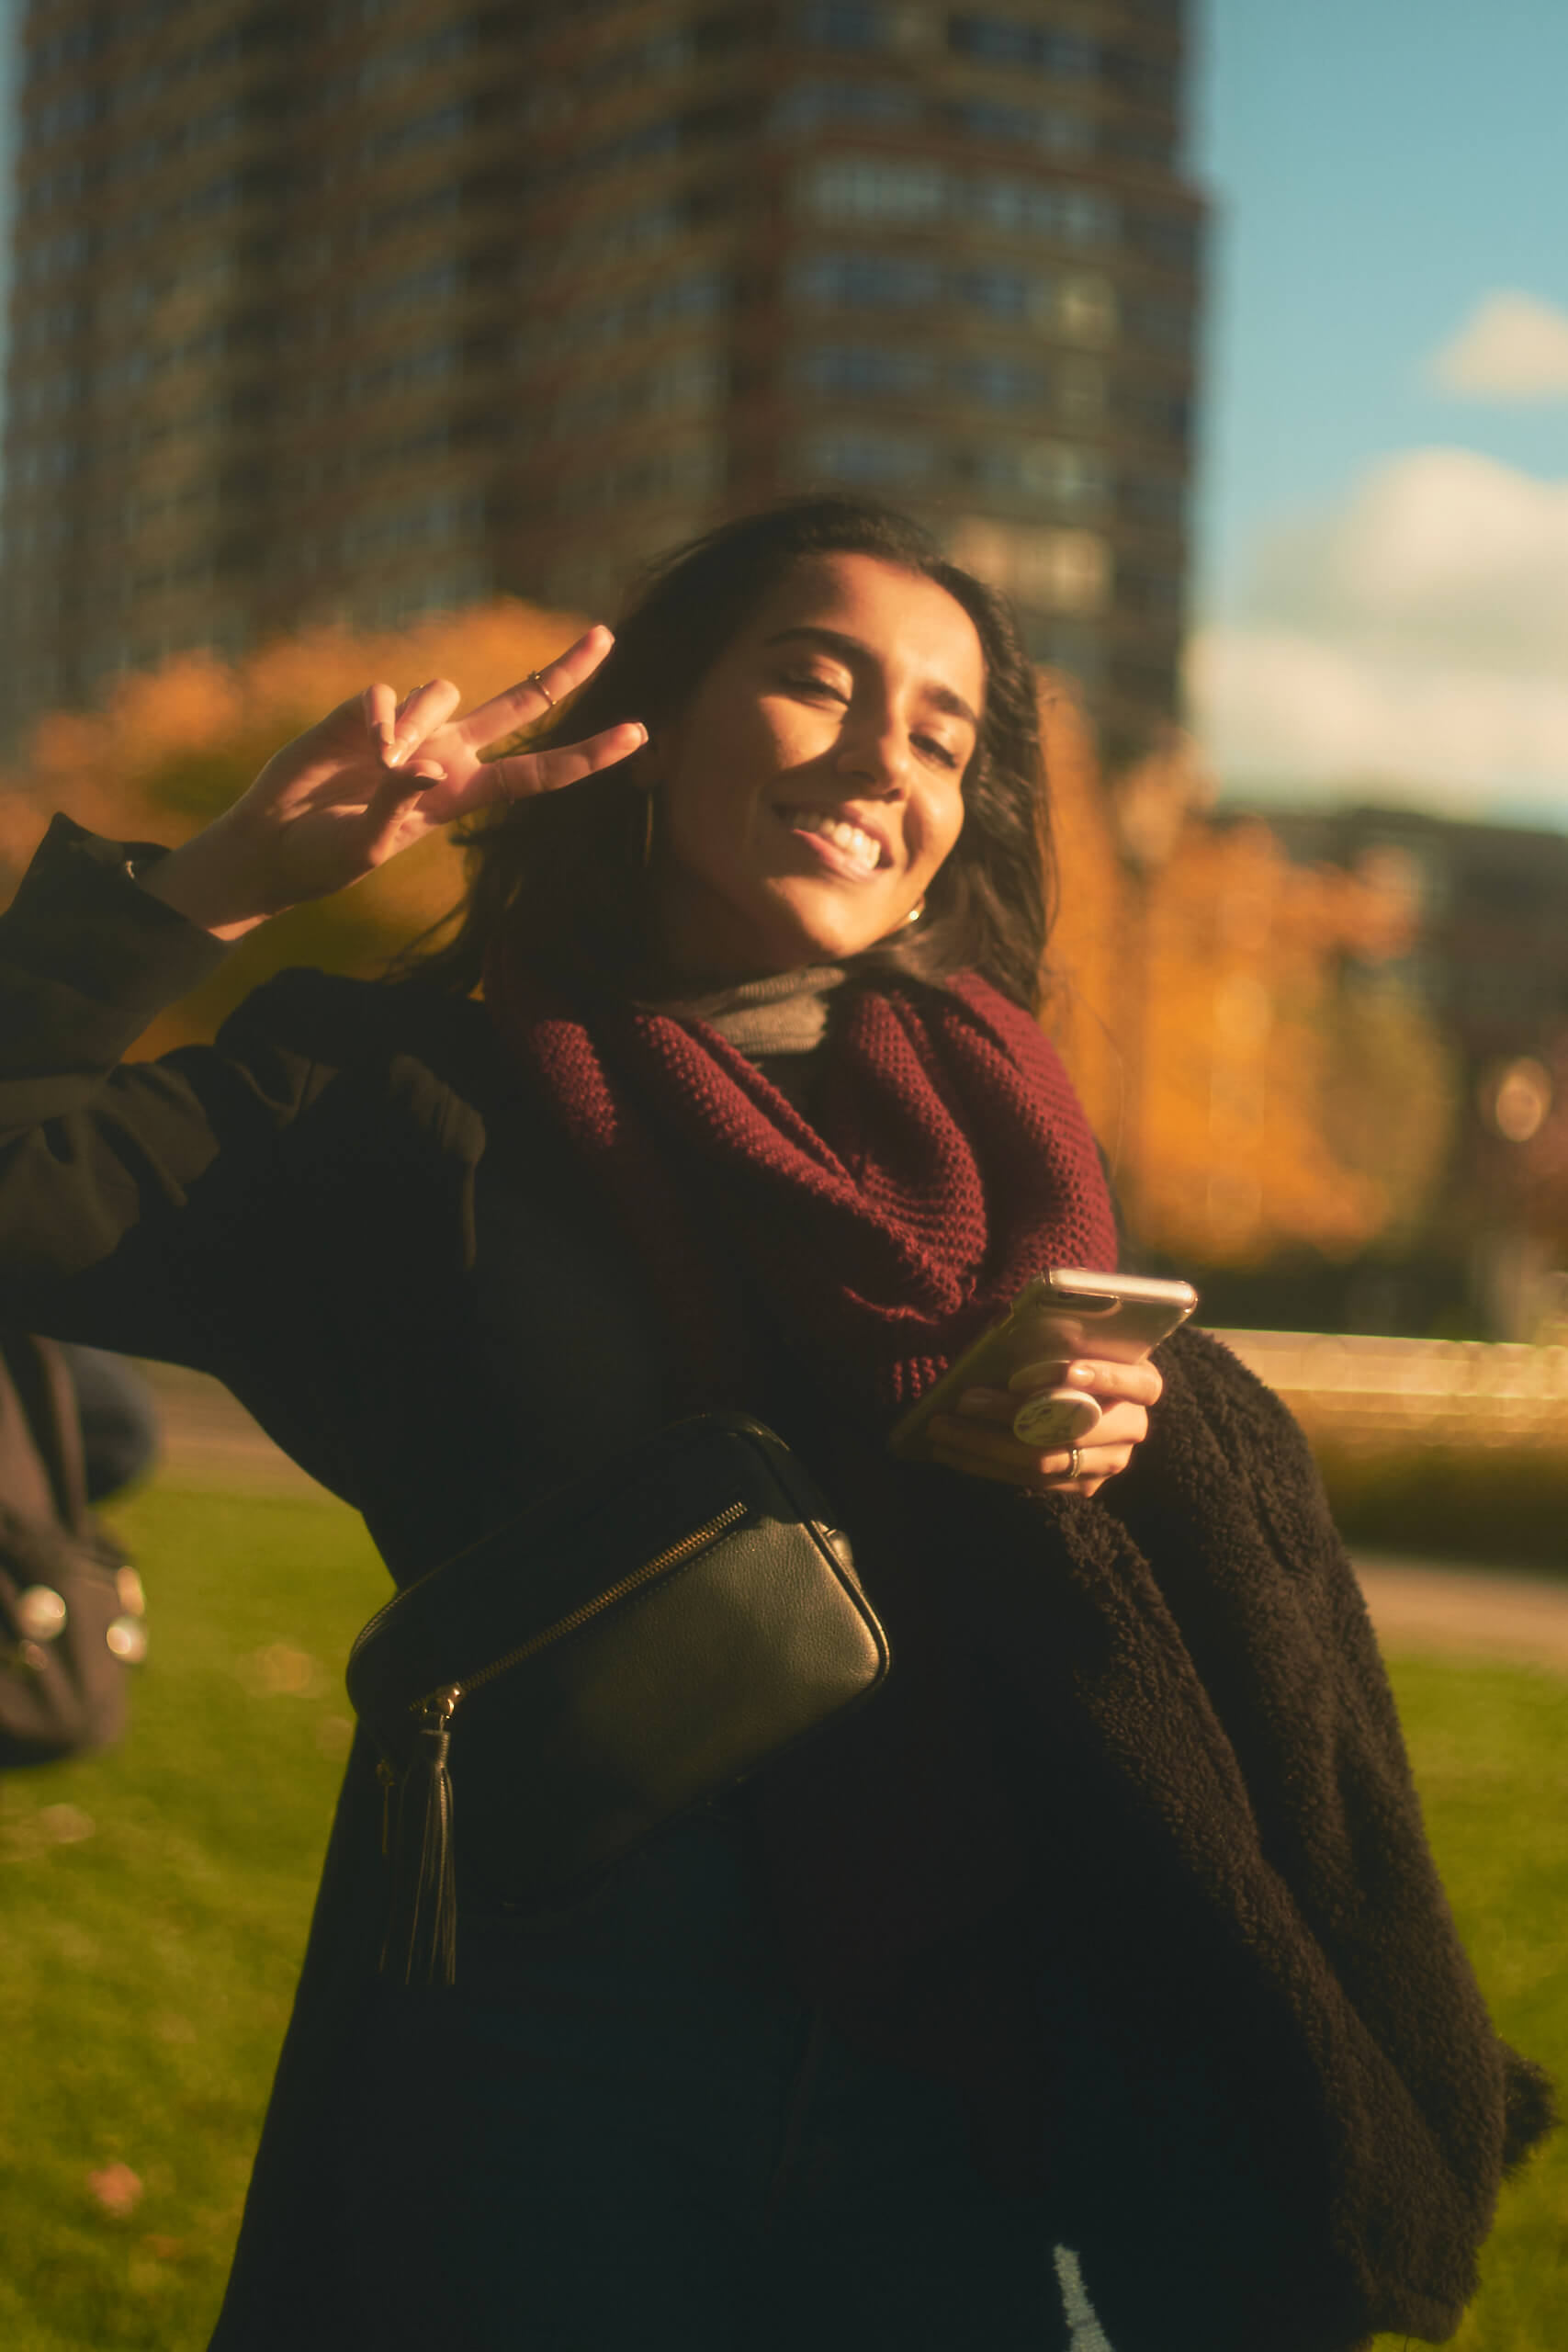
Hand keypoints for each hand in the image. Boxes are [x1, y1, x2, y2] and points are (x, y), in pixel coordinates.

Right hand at [140, 626, 644, 938]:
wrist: (271, 844)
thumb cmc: (322, 860)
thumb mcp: (364, 849)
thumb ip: (395, 808)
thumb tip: (423, 764)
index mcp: (464, 794)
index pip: (539, 772)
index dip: (589, 755)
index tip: (639, 734)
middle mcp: (449, 752)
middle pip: (523, 701)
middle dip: (566, 669)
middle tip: (607, 634)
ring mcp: (411, 727)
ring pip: (441, 691)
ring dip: (414, 726)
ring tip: (375, 767)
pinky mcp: (367, 709)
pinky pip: (389, 693)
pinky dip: (376, 719)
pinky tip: (358, 748)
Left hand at [924, 1356, 1162, 1499]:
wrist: (1077, 1391)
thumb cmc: (1068, 1351)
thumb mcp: (1069, 1337)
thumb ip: (1054, 1334)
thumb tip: (1008, 1327)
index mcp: (1143, 1382)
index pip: (1136, 1382)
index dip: (1100, 1376)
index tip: (1058, 1371)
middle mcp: (1133, 1427)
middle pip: (1071, 1427)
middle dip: (1009, 1413)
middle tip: (964, 1400)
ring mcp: (1109, 1462)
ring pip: (1042, 1460)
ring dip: (984, 1443)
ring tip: (941, 1428)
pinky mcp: (1083, 1486)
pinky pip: (1030, 1482)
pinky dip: (985, 1465)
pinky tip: (951, 1450)